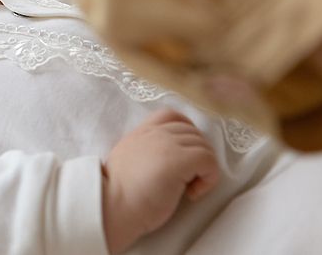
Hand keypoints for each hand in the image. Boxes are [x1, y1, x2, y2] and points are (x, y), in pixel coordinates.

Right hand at [102, 109, 219, 253]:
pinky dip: (208, 179)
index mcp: (141, 132)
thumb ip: (145, 149)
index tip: (183, 154)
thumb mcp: (127, 158)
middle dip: (196, 155)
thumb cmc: (118, 192)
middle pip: (193, 133)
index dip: (185, 132)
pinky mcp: (179, 161)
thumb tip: (166, 157)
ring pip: (204, 147)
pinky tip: (191, 194)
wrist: (111, 205)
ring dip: (202, 169)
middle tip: (185, 179)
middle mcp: (155, 133)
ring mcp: (168, 144)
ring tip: (187, 188)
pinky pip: (210, 161)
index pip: (172, 116)